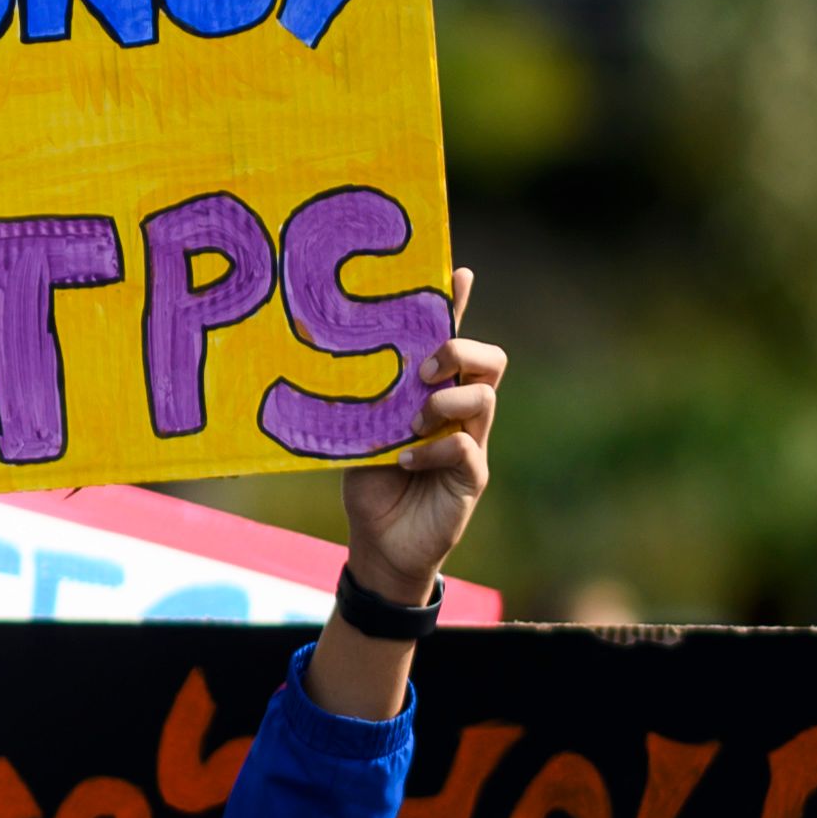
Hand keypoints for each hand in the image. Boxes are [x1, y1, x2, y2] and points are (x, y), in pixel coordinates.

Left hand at [337, 265, 501, 603]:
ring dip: (444, 402)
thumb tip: (326, 347)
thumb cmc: (370, 482)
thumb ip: (362, 399)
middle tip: (421, 369)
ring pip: (484, 398)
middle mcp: (459, 412)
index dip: (458, 306)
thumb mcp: (358, 432)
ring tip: (411, 422)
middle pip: (489, 360)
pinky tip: (403, 461)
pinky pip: (467, 449)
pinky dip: (432, 451)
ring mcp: (471, 443)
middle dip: (459, 351)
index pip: (453, 339)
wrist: (379, 544)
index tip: (458, 273)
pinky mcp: (471, 477)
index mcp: (434, 392)